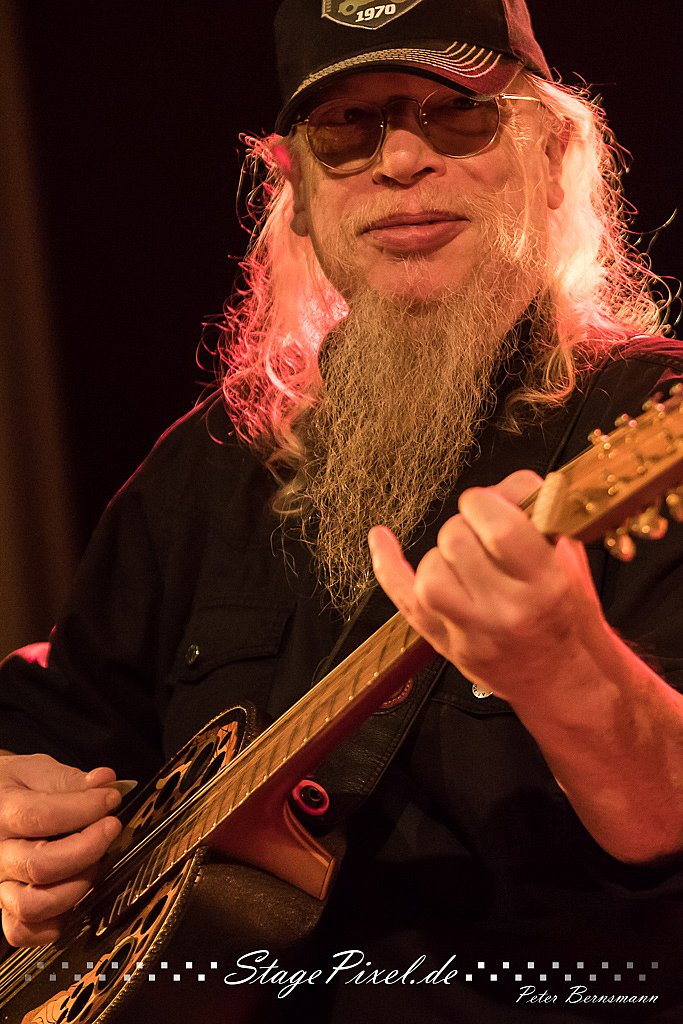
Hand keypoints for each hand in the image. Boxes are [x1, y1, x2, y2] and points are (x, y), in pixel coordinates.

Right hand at [0, 753, 122, 945]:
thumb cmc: (10, 787)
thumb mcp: (35, 770)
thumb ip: (69, 779)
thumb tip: (105, 781)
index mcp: (2, 813)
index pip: (43, 816)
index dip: (86, 809)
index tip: (111, 799)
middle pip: (41, 865)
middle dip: (88, 848)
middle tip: (111, 828)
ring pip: (32, 905)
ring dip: (76, 886)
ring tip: (96, 862)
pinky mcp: (4, 906)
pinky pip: (21, 931)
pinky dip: (53, 923)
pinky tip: (75, 897)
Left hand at [369, 470, 608, 708]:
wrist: (560, 679)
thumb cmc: (565, 615)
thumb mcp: (570, 561)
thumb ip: (541, 517)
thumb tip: (504, 486)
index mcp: (545, 585)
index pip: (499, 526)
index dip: (487, 503)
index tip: (491, 505)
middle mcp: (506, 611)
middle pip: (458, 541)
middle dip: (467, 526)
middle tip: (484, 537)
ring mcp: (471, 631)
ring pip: (431, 568)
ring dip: (445, 553)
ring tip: (467, 561)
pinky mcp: (444, 642)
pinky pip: (404, 599)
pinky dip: (387, 565)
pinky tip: (381, 539)